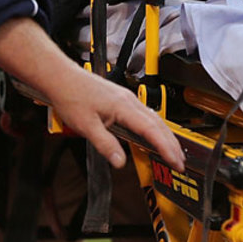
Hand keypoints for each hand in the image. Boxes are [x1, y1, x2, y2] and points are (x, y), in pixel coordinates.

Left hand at [0, 18, 183, 169]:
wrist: (61, 78)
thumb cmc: (71, 97)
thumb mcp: (86, 126)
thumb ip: (105, 145)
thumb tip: (121, 162)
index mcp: (123, 106)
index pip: (151, 130)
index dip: (165, 147)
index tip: (176, 162)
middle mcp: (129, 100)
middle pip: (157, 124)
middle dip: (171, 144)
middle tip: (181, 163)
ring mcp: (126, 98)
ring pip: (153, 118)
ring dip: (164, 136)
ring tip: (173, 153)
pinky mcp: (121, 99)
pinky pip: (144, 115)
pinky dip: (154, 128)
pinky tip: (154, 136)